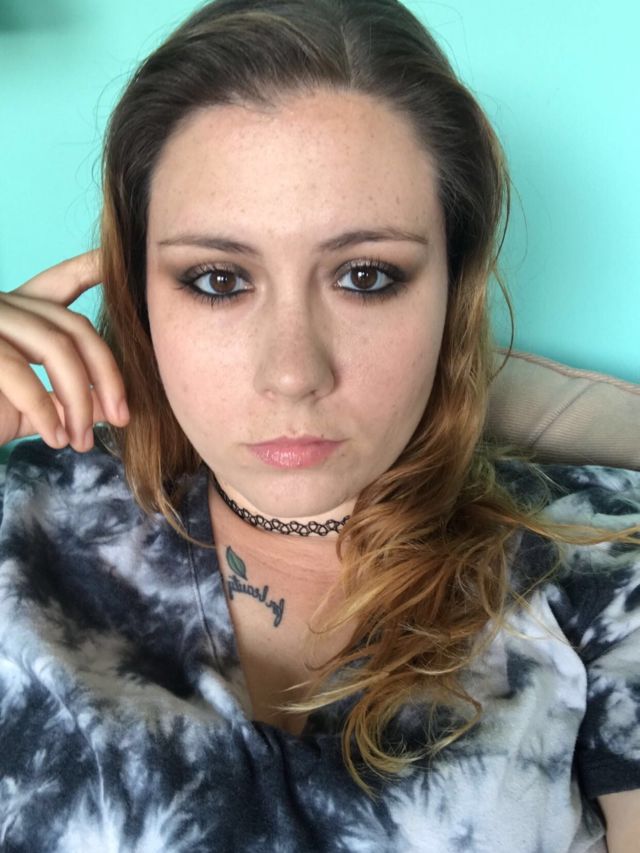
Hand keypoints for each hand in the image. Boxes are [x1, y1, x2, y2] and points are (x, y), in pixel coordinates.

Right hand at [0, 250, 128, 451]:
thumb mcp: (29, 407)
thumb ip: (68, 401)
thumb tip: (115, 407)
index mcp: (16, 313)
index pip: (60, 282)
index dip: (91, 268)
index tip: (119, 261)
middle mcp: (1, 306)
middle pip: (73, 325)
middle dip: (107, 373)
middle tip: (124, 416)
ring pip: (54, 346)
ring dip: (79, 399)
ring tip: (84, 441)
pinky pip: (18, 371)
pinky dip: (45, 409)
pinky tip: (56, 438)